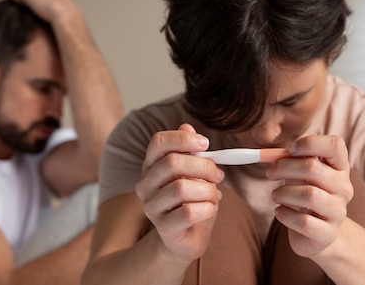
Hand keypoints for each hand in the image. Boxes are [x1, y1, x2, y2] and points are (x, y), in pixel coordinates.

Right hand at [135, 124, 224, 261]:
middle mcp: (145, 185)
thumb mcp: (194, 173)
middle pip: (172, 163)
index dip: (183, 139)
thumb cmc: (192, 201)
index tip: (206, 144)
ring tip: (214, 195)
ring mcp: (151, 207)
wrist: (187, 238)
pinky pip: (189, 212)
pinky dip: (208, 209)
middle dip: (204, 166)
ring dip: (208, 191)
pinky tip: (209, 209)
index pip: (158, 142)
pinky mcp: (163, 228)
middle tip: (218, 174)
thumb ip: (191, 152)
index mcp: (151, 166)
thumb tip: (187, 127)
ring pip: (182, 188)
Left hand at [265, 135, 352, 257]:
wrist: (317, 234)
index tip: (290, 150)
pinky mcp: (328, 233)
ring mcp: (339, 212)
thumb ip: (291, 161)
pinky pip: (304, 221)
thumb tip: (270, 155)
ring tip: (276, 196)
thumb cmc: (305, 195)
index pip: (335, 145)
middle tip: (269, 173)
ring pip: (308, 195)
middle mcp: (344, 188)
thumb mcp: (300, 175)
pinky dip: (285, 215)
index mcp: (339, 167)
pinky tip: (280, 212)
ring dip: (284, 193)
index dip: (310, 143)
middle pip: (313, 168)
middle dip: (284, 168)